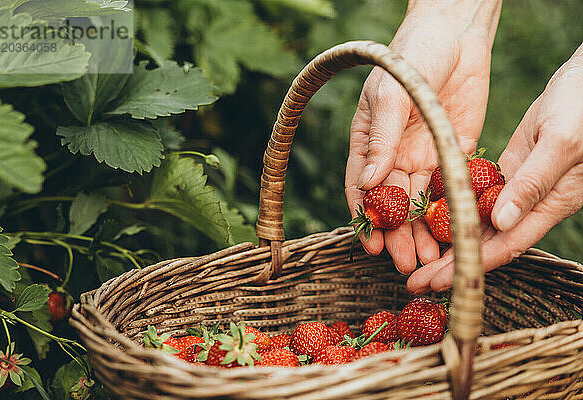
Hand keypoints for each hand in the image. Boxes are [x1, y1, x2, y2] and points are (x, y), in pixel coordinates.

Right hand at [345, 0, 500, 272]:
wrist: (456, 32)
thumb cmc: (410, 55)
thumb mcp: (392, 93)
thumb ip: (382, 137)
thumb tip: (369, 182)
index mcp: (369, 142)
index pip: (362, 188)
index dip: (366, 218)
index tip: (371, 245)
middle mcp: (394, 155)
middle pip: (394, 204)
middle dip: (398, 236)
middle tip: (404, 264)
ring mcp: (425, 156)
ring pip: (423, 204)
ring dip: (425, 233)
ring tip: (431, 259)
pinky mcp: (455, 154)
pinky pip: (452, 188)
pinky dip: (453, 212)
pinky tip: (456, 233)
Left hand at [407, 43, 582, 292]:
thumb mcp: (561, 141)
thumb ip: (533, 183)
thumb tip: (501, 223)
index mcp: (549, 204)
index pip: (502, 246)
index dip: (465, 267)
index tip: (432, 284)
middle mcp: (531, 203)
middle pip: (485, 241)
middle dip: (448, 263)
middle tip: (411, 282)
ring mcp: (518, 187)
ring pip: (479, 222)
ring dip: (448, 241)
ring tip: (415, 257)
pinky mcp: (508, 168)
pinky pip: (477, 195)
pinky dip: (454, 209)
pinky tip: (428, 217)